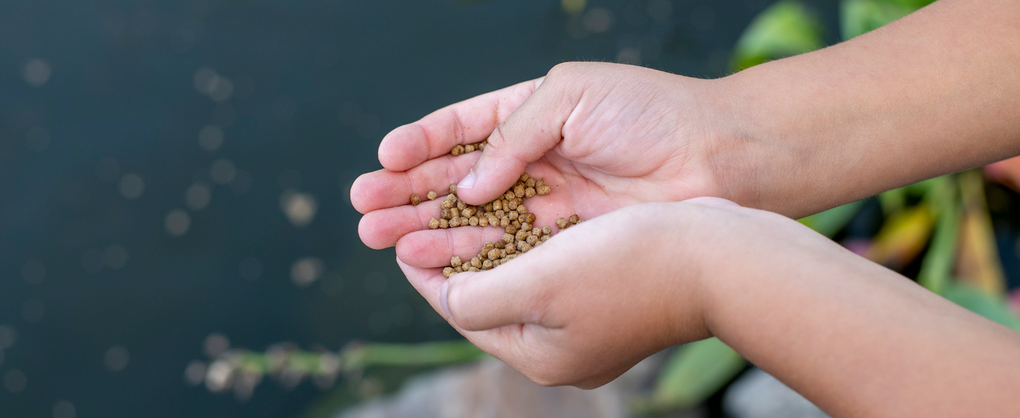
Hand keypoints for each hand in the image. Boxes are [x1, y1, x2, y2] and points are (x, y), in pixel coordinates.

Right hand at [352, 62, 749, 257]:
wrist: (716, 157)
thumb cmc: (649, 112)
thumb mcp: (570, 95)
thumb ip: (512, 133)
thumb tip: (468, 183)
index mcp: (530, 112)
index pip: (461, 128)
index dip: (420, 145)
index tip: (383, 161)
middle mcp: (532, 159)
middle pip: (456, 177)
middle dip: (408, 192)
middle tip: (364, 209)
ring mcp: (546, 201)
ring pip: (472, 216)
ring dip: (426, 225)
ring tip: (380, 236)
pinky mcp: (564, 239)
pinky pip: (506, 246)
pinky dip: (469, 251)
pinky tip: (432, 256)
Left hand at [396, 197, 764, 388]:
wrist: (723, 254)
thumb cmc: (633, 266)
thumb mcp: (540, 284)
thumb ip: (477, 296)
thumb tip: (444, 294)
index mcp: (540, 353)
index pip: (462, 311)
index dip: (424, 269)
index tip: (397, 235)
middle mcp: (561, 341)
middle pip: (484, 288)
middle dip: (445, 248)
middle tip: (406, 217)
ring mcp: (587, 315)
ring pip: (514, 266)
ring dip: (477, 232)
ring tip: (444, 201)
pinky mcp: (608, 285)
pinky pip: (547, 255)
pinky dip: (520, 227)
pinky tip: (504, 199)